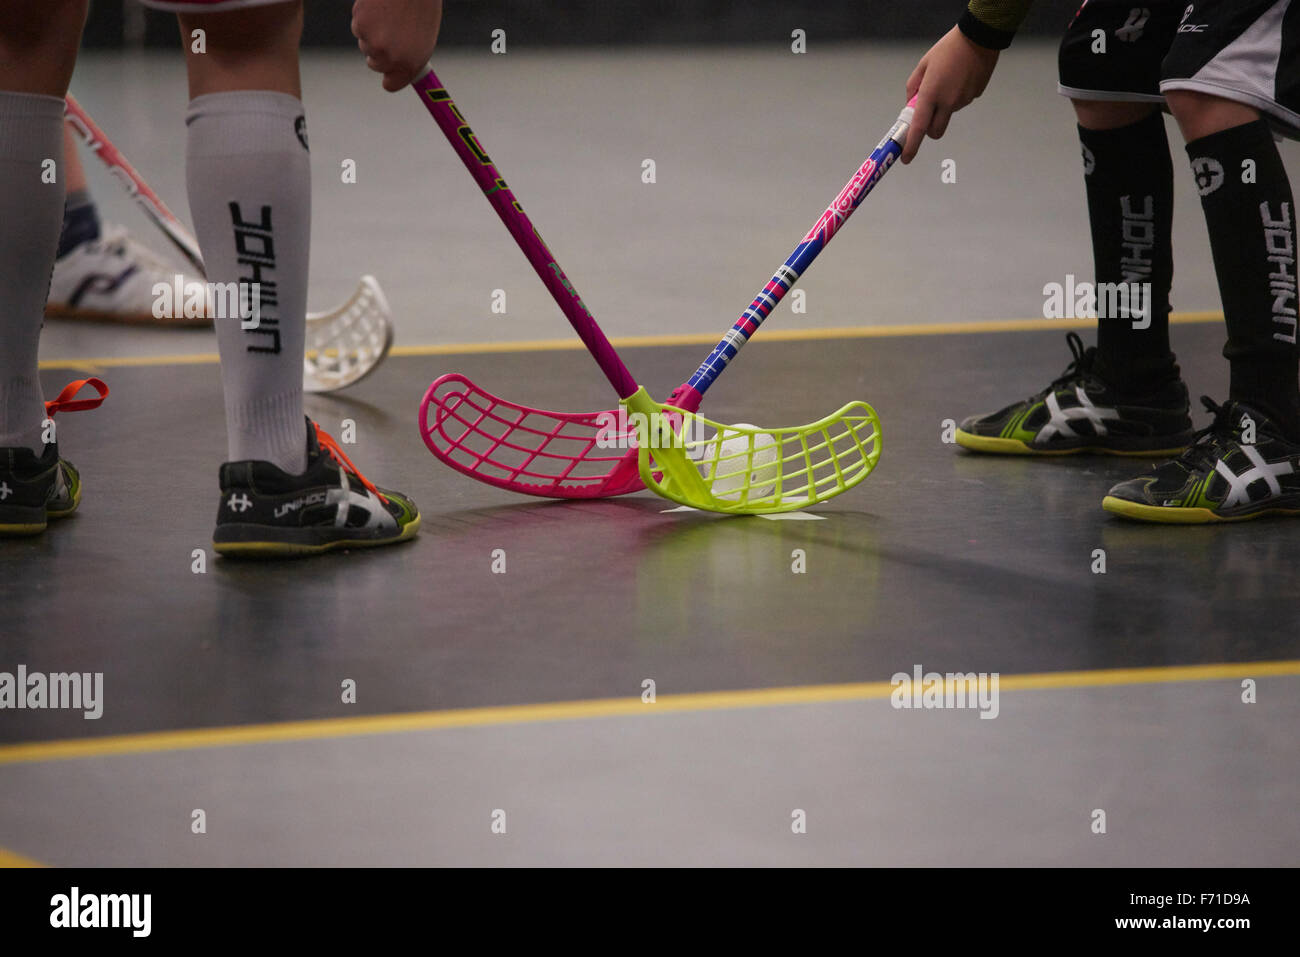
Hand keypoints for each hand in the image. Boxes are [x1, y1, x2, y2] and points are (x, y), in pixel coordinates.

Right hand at [351, 0, 443, 91]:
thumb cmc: (421, 7)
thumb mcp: (424, 38)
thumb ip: (410, 57)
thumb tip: (398, 67)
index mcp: (409, 64)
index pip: (391, 85)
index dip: (389, 77)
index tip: (389, 72)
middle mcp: (389, 58)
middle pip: (375, 65)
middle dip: (380, 52)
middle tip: (391, 33)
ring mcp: (372, 42)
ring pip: (365, 43)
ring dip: (373, 32)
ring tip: (389, 14)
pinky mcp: (360, 25)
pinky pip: (358, 26)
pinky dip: (366, 18)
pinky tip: (379, 6)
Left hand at [902, 26, 999, 163]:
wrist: (979, 38)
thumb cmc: (947, 49)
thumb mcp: (923, 64)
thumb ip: (913, 87)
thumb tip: (911, 105)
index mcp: (931, 94)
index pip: (919, 127)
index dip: (911, 145)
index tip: (905, 158)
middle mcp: (947, 102)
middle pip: (935, 132)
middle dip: (929, 131)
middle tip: (927, 117)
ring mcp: (963, 101)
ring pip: (949, 114)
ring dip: (944, 106)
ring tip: (948, 80)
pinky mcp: (974, 96)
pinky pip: (961, 102)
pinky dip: (956, 96)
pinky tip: (960, 78)